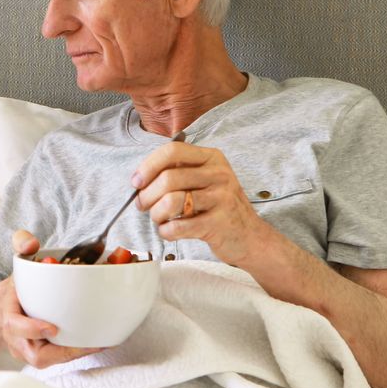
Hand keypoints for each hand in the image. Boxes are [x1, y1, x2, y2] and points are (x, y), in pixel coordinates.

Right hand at [0, 230, 103, 367]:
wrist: (8, 310)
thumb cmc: (17, 288)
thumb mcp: (17, 263)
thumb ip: (22, 245)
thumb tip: (30, 243)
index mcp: (10, 318)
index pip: (15, 327)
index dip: (31, 329)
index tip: (52, 327)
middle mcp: (20, 341)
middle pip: (37, 356)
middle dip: (63, 352)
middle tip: (89, 343)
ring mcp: (32, 352)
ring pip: (54, 361)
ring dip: (77, 354)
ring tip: (100, 343)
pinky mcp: (47, 356)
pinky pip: (62, 359)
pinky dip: (80, 352)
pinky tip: (101, 343)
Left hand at [132, 140, 276, 265]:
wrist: (250, 237)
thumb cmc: (218, 207)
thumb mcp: (203, 181)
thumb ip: (176, 173)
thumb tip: (139, 180)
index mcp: (211, 158)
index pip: (172, 151)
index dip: (148, 166)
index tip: (136, 182)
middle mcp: (219, 174)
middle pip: (168, 178)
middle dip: (147, 195)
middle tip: (143, 206)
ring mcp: (221, 198)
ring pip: (171, 201)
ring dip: (156, 214)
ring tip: (159, 218)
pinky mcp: (219, 223)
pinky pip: (179, 226)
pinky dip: (166, 231)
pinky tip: (169, 231)